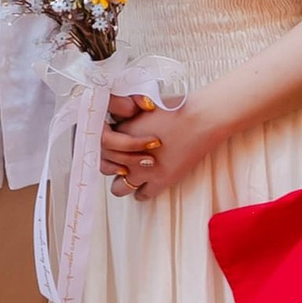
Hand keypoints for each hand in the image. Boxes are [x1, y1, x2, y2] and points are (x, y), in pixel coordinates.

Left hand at [99, 88, 221, 201]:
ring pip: (119, 188)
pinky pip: (141, 195)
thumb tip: (119, 122)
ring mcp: (142, 171)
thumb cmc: (176, 108)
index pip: (102, 147)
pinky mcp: (160, 181)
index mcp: (121, 134)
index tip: (115, 147)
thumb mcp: (143, 107)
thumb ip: (127, 118)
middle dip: (113, 164)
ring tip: (134, 174)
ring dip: (124, 181)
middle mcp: (127, 155)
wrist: (200, 119)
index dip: (109, 147)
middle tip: (123, 160)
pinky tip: (149, 181)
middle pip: (106, 168)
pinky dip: (142, 191)